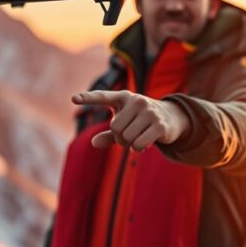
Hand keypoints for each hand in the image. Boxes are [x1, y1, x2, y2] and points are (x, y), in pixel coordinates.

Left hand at [72, 90, 188, 150]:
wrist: (172, 117)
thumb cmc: (141, 120)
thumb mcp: (125, 124)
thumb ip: (108, 135)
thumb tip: (94, 143)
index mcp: (123, 97)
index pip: (103, 97)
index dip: (88, 99)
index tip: (73, 99)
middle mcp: (136, 100)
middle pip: (115, 128)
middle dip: (120, 137)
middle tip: (130, 134)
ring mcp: (149, 111)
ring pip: (126, 138)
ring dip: (130, 144)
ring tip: (139, 137)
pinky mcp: (159, 125)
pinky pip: (138, 144)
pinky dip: (138, 149)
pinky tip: (145, 143)